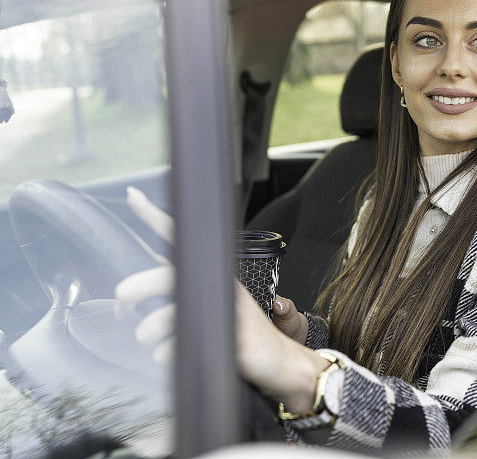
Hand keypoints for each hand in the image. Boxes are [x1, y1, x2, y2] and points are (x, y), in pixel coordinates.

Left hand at [120, 187, 322, 411]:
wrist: (276, 359)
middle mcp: (218, 284)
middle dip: (132, 292)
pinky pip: (173, 349)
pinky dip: (166, 356)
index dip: (155, 216)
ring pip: (160, 320)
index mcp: (213, 272)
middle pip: (162, 277)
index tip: (133, 196)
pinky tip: (174, 356)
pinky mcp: (225, 338)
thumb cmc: (243, 331)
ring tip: (154, 342)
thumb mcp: (217, 301)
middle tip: (122, 308)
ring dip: (148, 335)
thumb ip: (184, 287)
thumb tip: (146, 275)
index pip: (180, 238)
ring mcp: (224, 310)